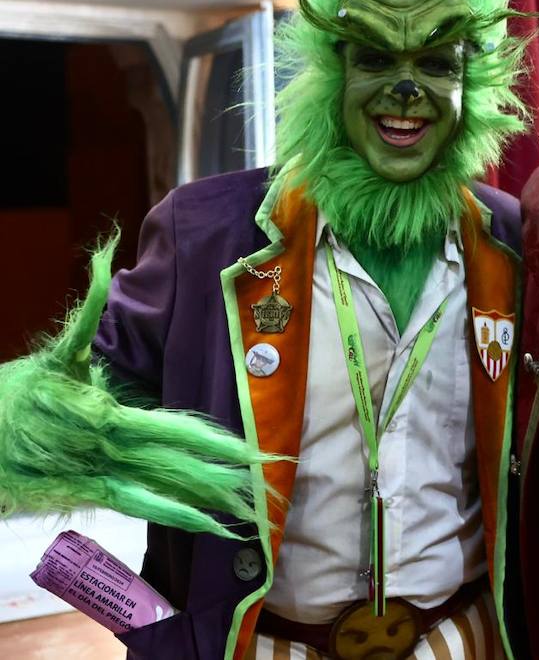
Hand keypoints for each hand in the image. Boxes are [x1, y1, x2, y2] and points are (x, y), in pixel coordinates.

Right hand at [0, 238, 269, 537]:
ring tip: (251, 510)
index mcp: (103, 414)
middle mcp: (105, 451)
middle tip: (270, 479)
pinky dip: (175, 516)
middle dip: (223, 475)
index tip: (250, 448)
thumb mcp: (56, 353)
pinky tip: (208, 525)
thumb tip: (105, 256)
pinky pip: (137, 507)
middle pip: (175, 466)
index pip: (170, 430)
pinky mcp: (87, 495)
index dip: (212, 442)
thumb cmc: (18, 392)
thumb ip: (87, 312)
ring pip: (161, 491)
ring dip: (207, 502)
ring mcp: (96, 477)